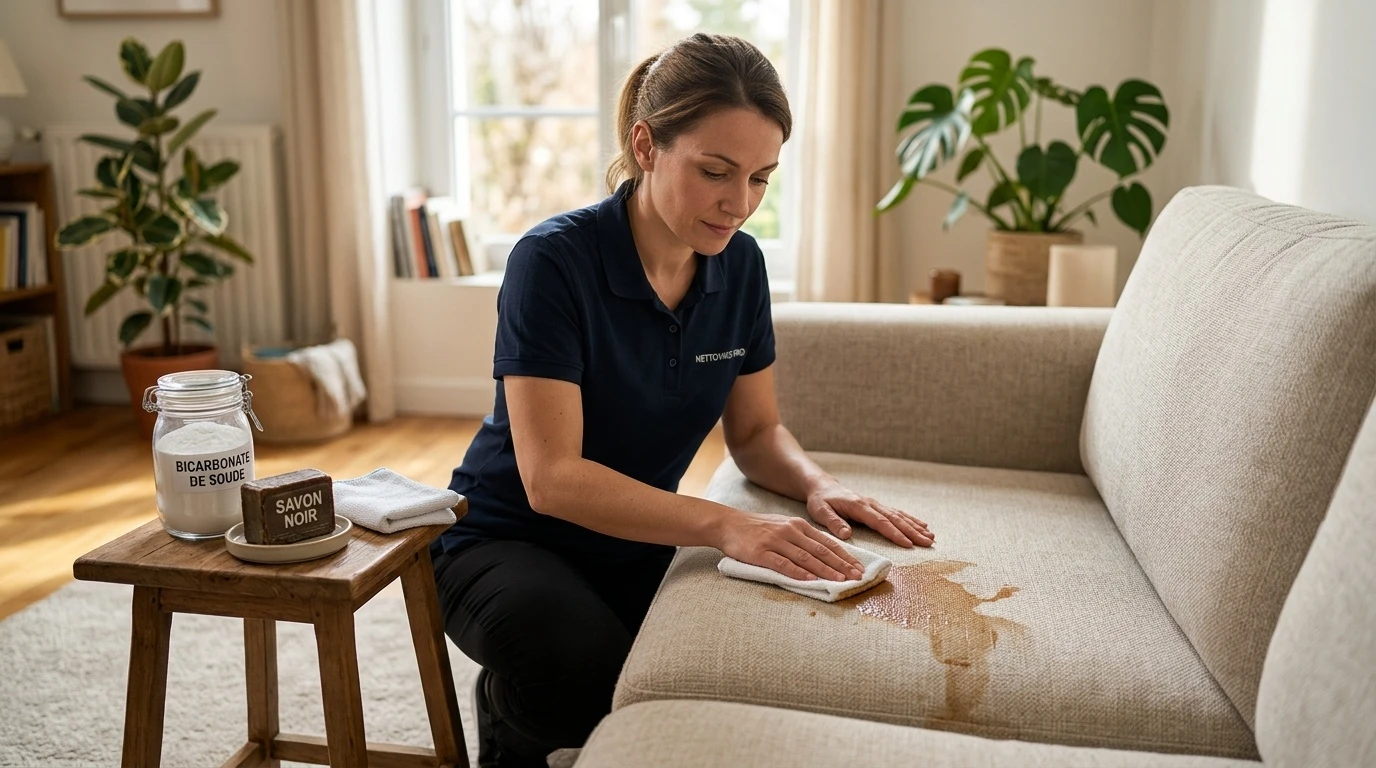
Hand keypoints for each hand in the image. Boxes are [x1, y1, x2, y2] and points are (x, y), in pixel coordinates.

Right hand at [716, 511, 865, 581]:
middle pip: (821, 550)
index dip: (845, 556)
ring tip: (840, 580)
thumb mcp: (783, 528)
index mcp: (798, 525)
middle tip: (857, 577)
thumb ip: (802, 539)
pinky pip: (783, 563)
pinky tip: (810, 579)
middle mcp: (790, 531)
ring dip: (825, 570)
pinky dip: (798, 572)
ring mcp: (775, 541)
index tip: (859, 568)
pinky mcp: (761, 552)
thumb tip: (824, 556)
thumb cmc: (757, 529)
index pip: (827, 542)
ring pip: (806, 557)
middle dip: (841, 565)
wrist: (728, 524)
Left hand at [806, 482, 934, 548]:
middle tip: (928, 543)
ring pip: (899, 516)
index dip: (894, 533)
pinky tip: (922, 526)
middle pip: (895, 519)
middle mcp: (871, 504)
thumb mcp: (820, 512)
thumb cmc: (820, 501)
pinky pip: (897, 513)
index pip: (879, 522)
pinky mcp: (877, 506)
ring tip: (931, 536)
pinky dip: (910, 519)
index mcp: (858, 506)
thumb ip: (833, 523)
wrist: (822, 486)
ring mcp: (875, 504)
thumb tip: (847, 535)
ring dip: (915, 526)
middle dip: (912, 532)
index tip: (908, 544)